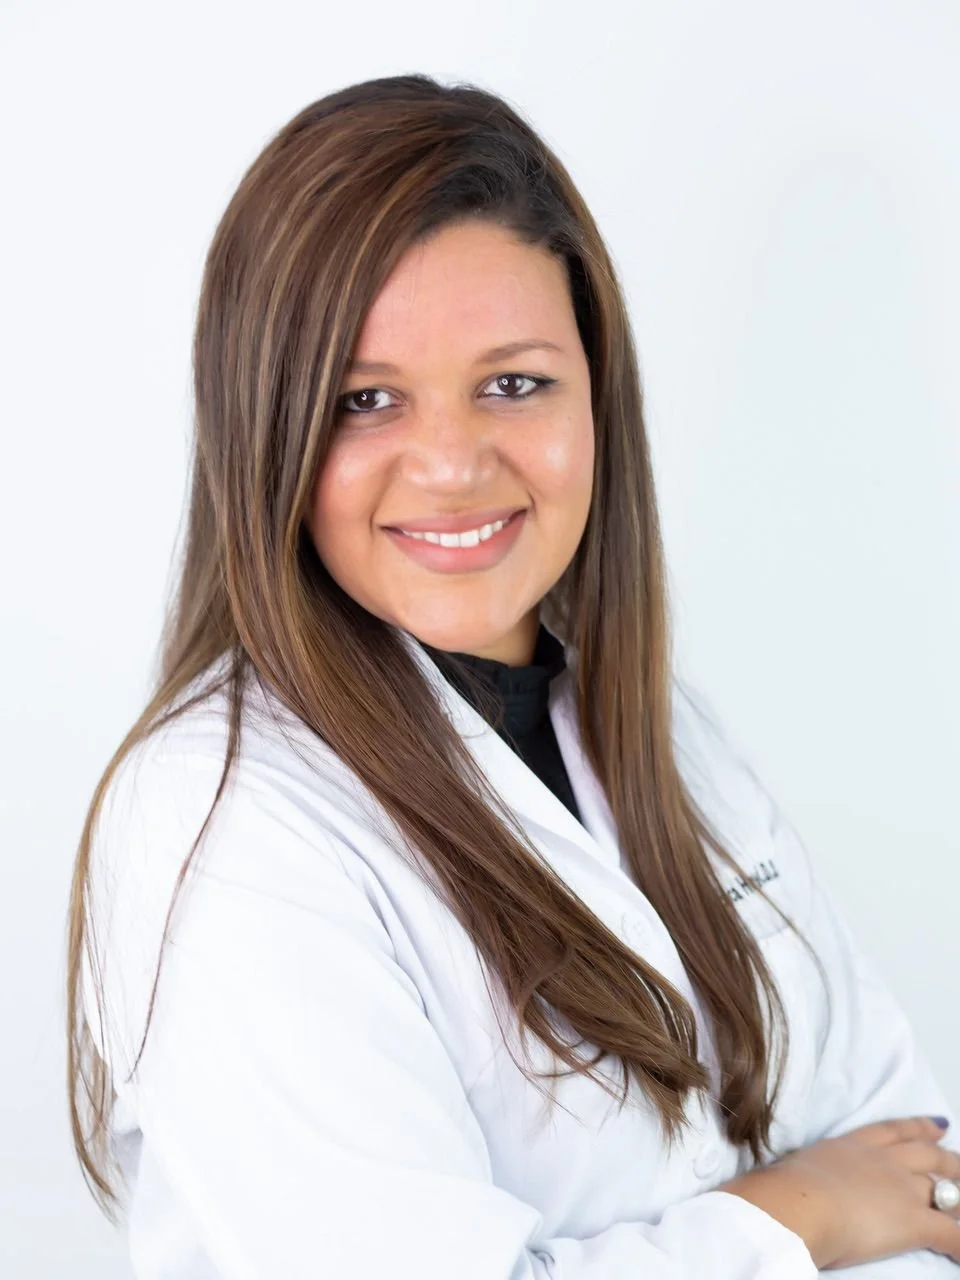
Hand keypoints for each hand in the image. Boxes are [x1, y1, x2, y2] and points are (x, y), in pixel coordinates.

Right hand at [719, 1116, 959, 1268]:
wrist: (796, 1204)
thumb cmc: (781, 1190)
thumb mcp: (791, 1173)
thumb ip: (800, 1177)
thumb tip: (779, 1188)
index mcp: (850, 1146)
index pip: (891, 1132)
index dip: (918, 1127)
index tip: (938, 1124)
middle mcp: (881, 1162)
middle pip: (926, 1155)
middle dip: (949, 1158)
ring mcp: (901, 1189)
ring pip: (946, 1189)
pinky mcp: (913, 1222)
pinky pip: (952, 1233)